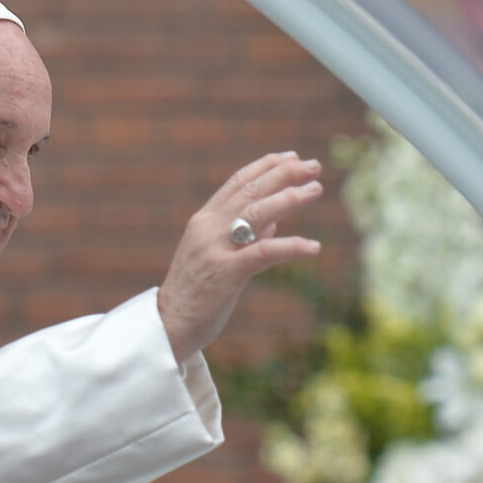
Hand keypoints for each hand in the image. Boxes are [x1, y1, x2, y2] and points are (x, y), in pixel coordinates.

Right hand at [158, 153, 324, 364]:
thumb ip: (242, 236)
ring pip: (256, 213)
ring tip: (315, 188)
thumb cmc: (194, 294)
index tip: (291, 156)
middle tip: (313, 166)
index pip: (236, 183)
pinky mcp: (226, 274)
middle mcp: (207, 228)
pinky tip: (314, 246)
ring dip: (289, 198)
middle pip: (250, 191)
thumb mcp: (215, 257)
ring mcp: (215, 249)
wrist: (167, 326)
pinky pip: (263, 253)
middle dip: (284, 174)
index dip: (265, 166)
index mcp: (203, 221)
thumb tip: (273, 222)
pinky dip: (291, 247)